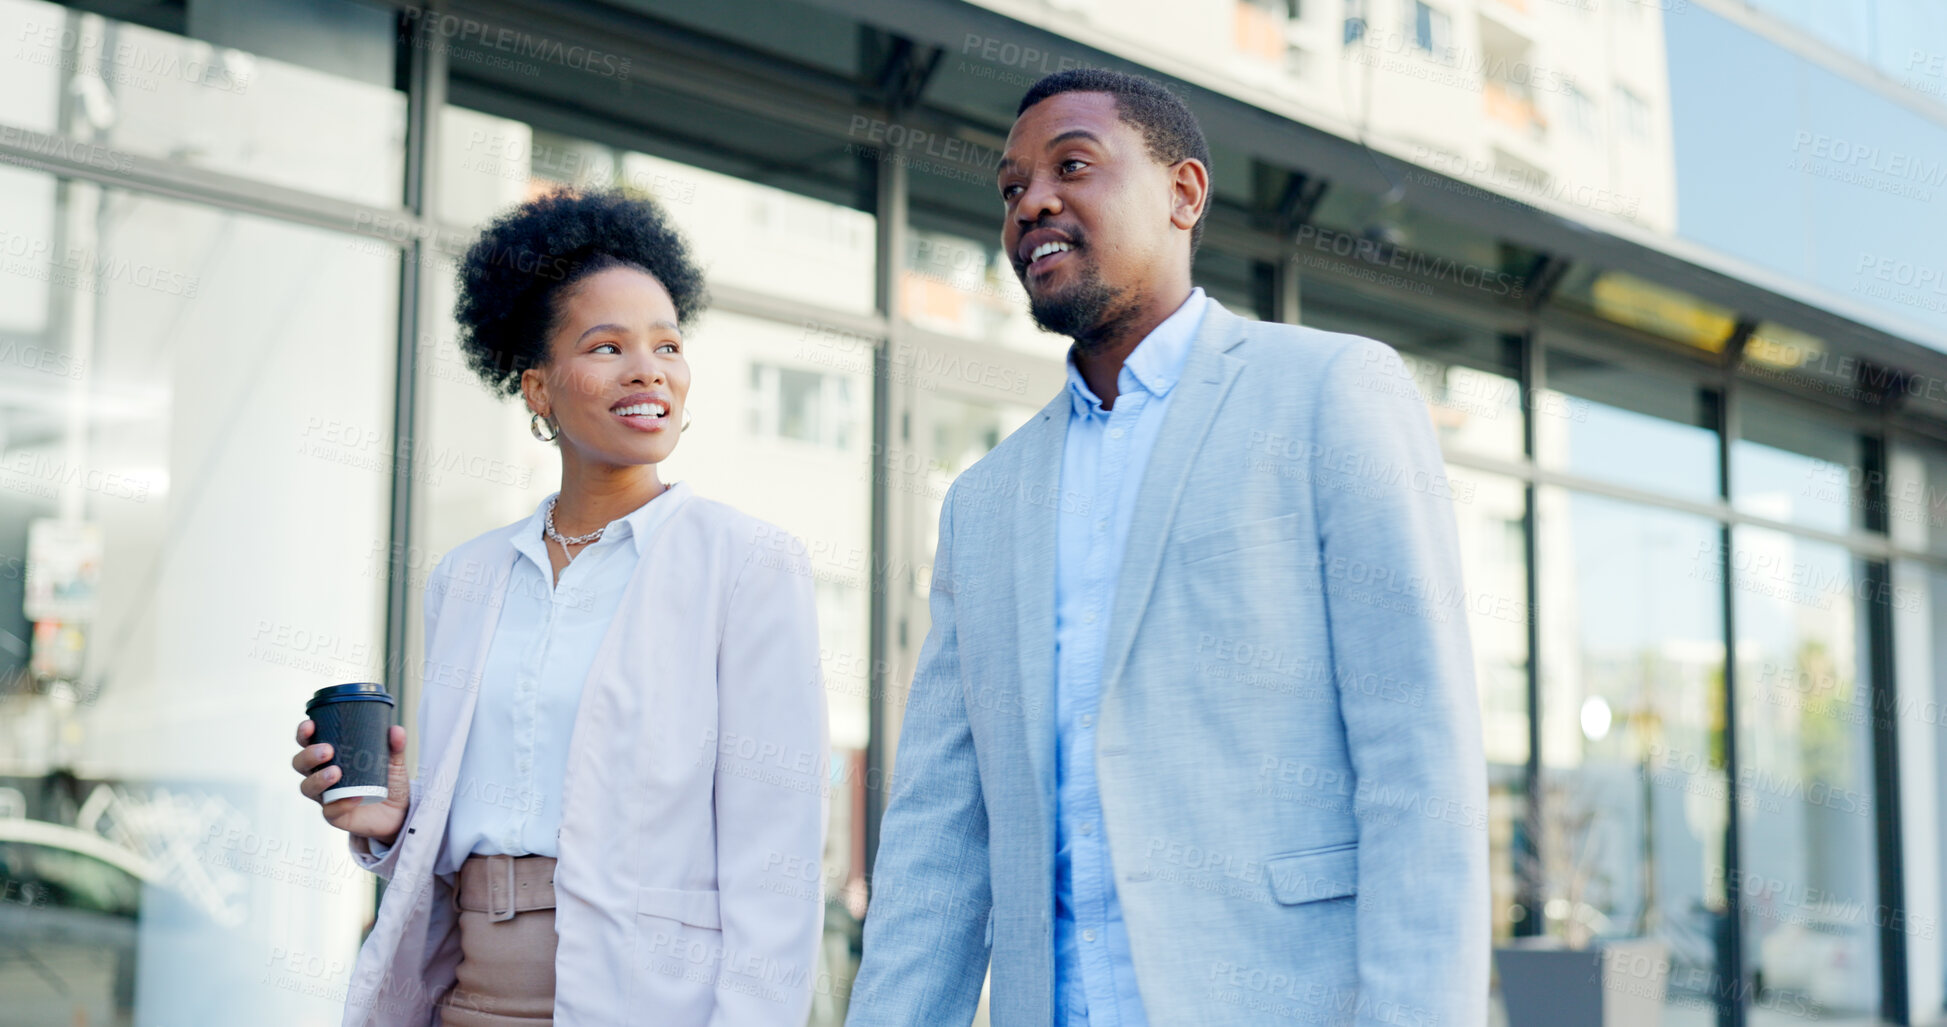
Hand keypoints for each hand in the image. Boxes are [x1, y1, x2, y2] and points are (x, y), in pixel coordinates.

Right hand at [292, 719, 409, 846]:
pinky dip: (341, 803)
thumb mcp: (394, 761)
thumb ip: (395, 746)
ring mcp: (326, 796)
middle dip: (308, 755)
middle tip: (328, 751)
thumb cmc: (388, 781)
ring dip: (318, 779)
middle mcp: (321, 775)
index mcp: (331, 757)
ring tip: (336, 773)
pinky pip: (329, 811)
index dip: (304, 734)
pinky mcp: (334, 815)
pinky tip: (355, 798)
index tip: (310, 725)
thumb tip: (396, 730)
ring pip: (307, 787)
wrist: (399, 811)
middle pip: (300, 764)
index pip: (308, 742)